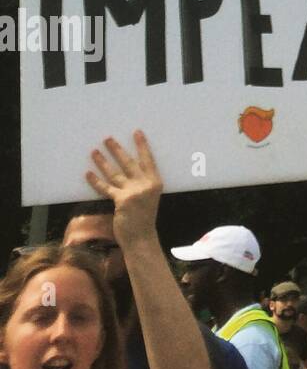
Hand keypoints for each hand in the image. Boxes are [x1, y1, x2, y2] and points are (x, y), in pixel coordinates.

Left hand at [86, 131, 162, 245]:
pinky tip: (88, 173)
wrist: (141, 237)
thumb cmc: (144, 218)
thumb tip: (127, 173)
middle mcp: (146, 184)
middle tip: (107, 138)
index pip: (148, 159)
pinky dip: (96, 180)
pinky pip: (106, 187)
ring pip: (115, 172)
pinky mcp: (122, 200)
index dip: (142, 146)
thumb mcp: (149, 197)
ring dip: (103, 161)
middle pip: (129, 163)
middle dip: (117, 149)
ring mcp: (134, 191)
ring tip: (94, 151)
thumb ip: (141, 185)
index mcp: (155, 182)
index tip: (137, 132)